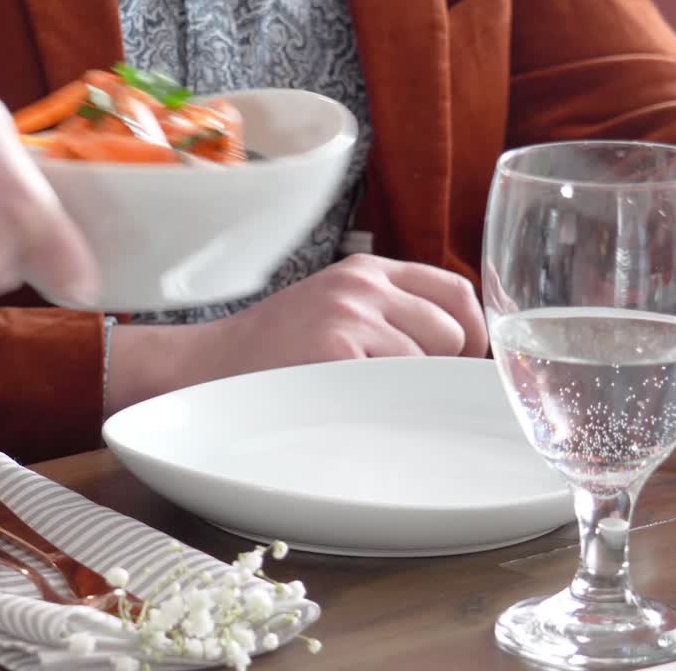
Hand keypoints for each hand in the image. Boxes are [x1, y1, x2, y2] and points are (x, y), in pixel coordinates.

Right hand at [106, 254, 487, 412]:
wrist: (204, 369)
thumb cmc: (269, 355)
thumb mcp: (331, 312)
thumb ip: (385, 316)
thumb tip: (458, 356)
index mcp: (366, 271)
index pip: (455, 291)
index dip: (471, 333)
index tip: (460, 366)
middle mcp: (363, 283)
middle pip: (453, 329)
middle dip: (440, 368)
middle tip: (402, 391)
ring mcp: (350, 312)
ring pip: (431, 359)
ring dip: (411, 388)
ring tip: (366, 396)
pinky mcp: (337, 346)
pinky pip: (400, 381)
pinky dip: (387, 402)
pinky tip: (352, 404)